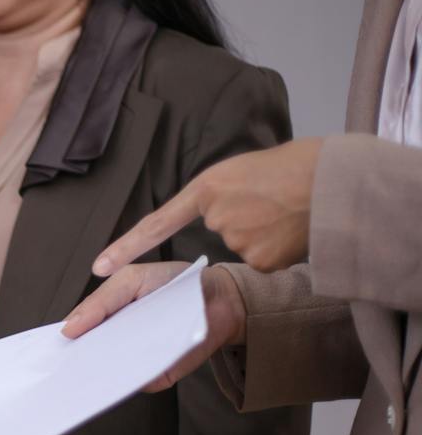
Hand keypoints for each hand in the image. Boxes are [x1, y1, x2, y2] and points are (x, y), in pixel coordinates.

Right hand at [62, 262, 246, 391]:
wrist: (218, 298)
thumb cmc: (172, 284)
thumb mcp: (130, 281)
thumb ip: (99, 302)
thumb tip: (67, 330)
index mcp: (105, 320)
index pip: (76, 336)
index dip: (61, 344)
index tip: (45, 352)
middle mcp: (117, 344)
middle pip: (89, 360)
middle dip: (74, 364)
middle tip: (56, 370)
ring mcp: (137, 361)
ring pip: (110, 375)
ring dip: (97, 376)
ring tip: (81, 374)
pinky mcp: (159, 375)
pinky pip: (138, 383)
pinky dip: (128, 382)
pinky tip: (117, 378)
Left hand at [93, 138, 321, 277]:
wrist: (336, 179)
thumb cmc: (299, 166)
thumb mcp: (249, 170)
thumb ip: (227, 195)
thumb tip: (230, 218)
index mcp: (207, 186)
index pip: (157, 223)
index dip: (126, 247)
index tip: (99, 268)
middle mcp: (215, 215)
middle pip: (222, 229)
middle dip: (246, 220)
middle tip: (276, 201)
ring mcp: (235, 239)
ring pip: (245, 245)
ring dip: (265, 234)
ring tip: (290, 211)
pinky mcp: (259, 260)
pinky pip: (264, 260)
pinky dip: (280, 249)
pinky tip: (296, 230)